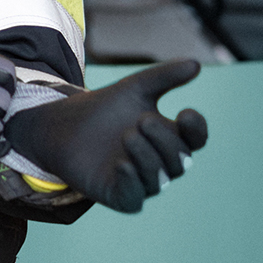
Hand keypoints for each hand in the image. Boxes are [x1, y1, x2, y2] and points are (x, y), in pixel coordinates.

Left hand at [3, 59, 208, 213]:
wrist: (65, 126)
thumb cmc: (105, 108)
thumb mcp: (134, 88)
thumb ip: (164, 77)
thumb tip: (196, 63)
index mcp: (170, 137)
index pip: (196, 139)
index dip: (197, 129)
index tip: (185, 113)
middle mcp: (161, 163)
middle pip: (181, 159)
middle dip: (165, 140)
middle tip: (143, 120)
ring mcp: (142, 182)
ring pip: (160, 179)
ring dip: (148, 157)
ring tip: (128, 135)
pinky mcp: (120, 197)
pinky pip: (134, 198)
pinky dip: (131, 182)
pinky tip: (122, 164)